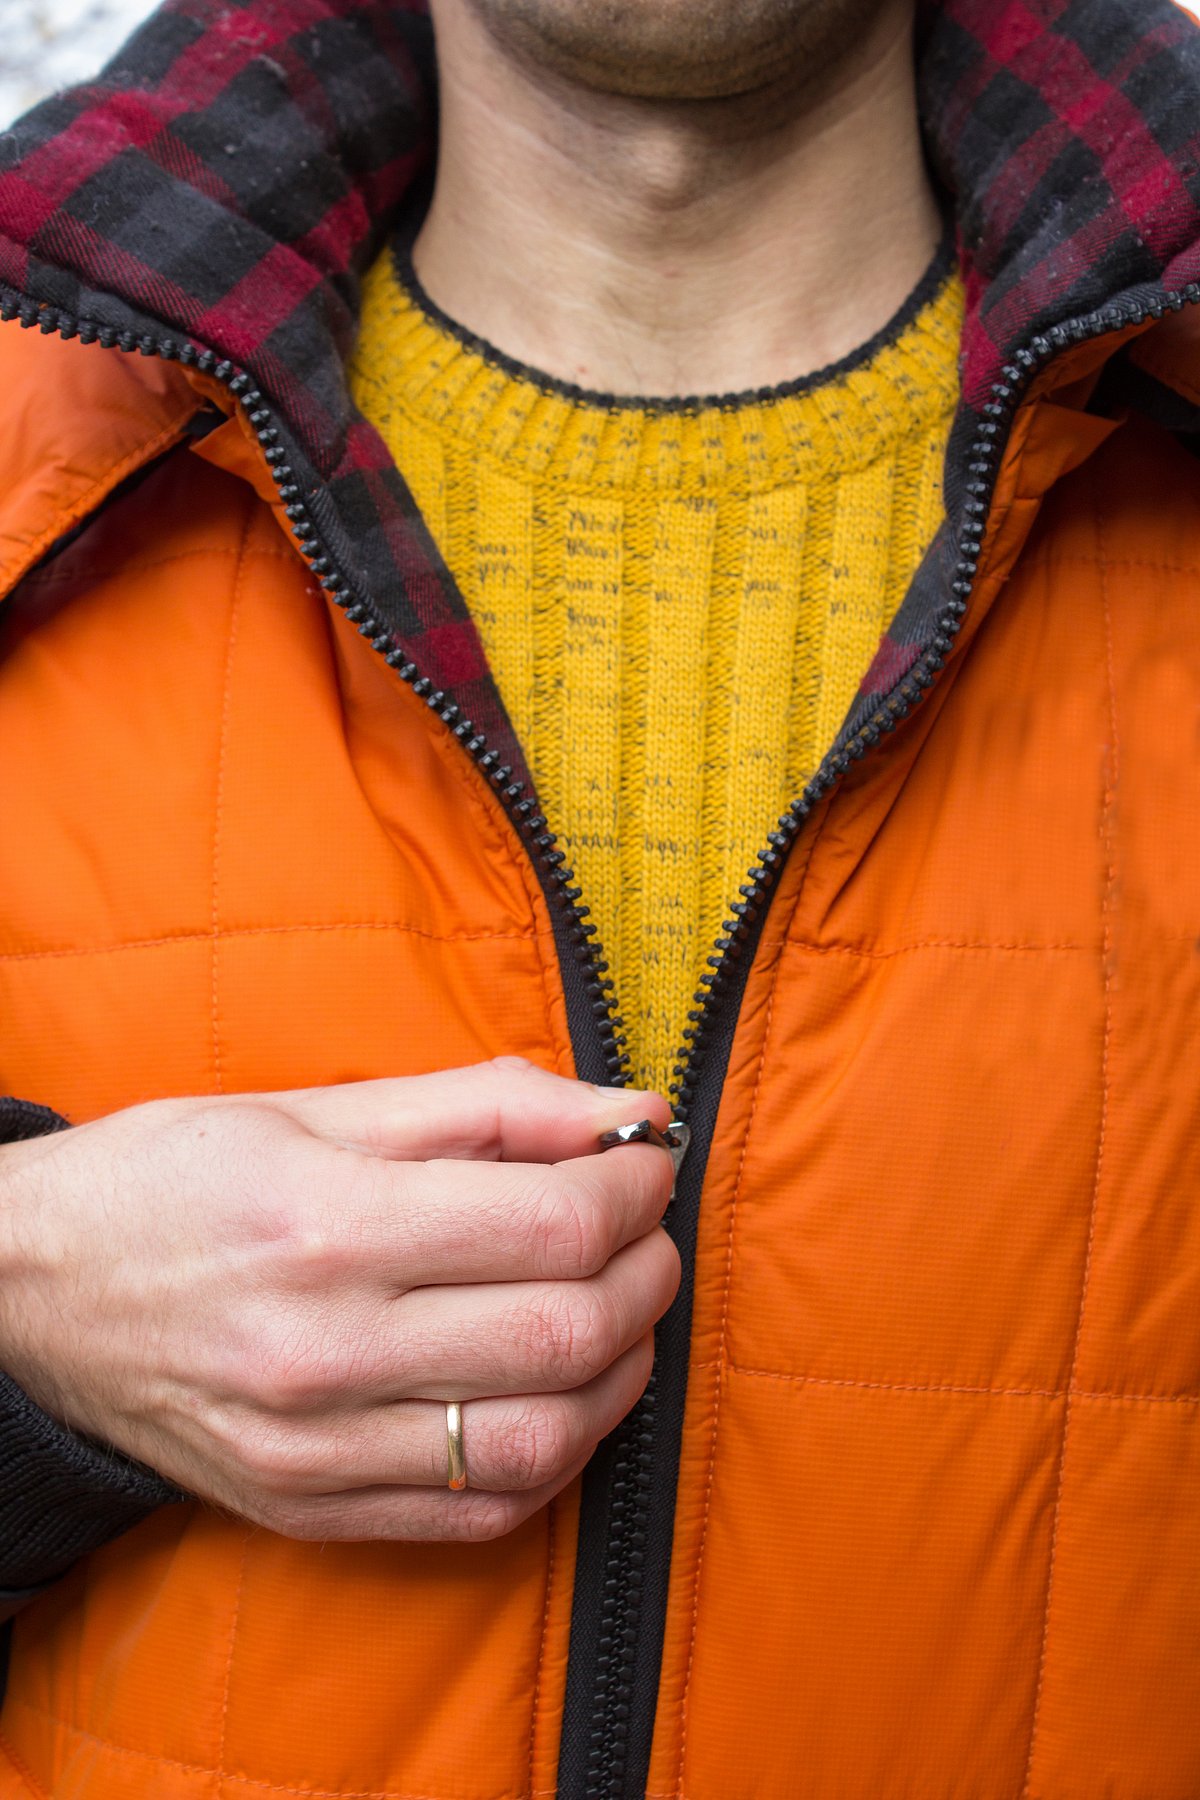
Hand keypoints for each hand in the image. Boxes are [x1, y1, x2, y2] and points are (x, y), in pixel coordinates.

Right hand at [0, 1059, 678, 1542]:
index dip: (635, 1192)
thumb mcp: (317, 1105)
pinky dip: (558, 1451)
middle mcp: (323, 1350)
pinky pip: (483, 1509)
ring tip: (613, 1308)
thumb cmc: (172, 1177)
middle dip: (647, 1272)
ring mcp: (315, 1448)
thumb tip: (629, 1115)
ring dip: (621, 1370)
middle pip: (566, 1333)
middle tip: (642, 1229)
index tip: (644, 1162)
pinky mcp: (310, 1507)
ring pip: (546, 1438)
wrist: (28, 1288)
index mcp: (326, 1223)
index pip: (552, 1226)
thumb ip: (487, 1106)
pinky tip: (557, 1389)